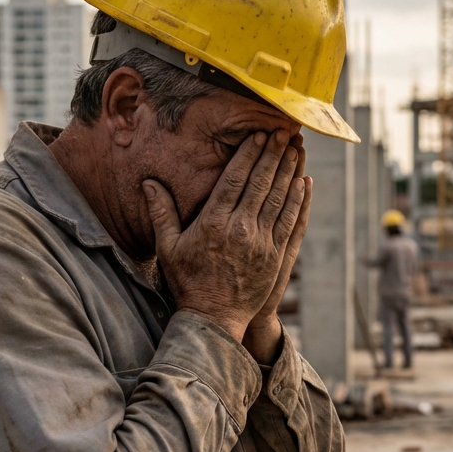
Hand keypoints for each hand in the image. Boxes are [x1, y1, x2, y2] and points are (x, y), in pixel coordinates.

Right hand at [144, 130, 307, 341]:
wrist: (214, 318)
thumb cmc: (188, 281)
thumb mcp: (168, 248)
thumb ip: (162, 213)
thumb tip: (148, 183)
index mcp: (213, 223)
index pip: (234, 180)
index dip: (248, 155)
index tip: (257, 136)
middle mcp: (240, 230)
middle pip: (261, 184)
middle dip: (272, 155)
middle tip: (282, 133)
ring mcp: (262, 244)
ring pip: (279, 199)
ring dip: (289, 172)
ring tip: (295, 150)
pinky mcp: (276, 257)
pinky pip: (291, 222)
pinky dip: (299, 201)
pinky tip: (304, 184)